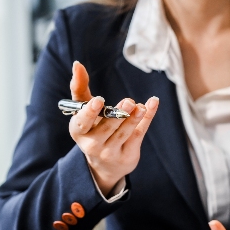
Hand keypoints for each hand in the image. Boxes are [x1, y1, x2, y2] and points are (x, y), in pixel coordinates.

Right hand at [68, 61, 158, 195]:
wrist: (105, 165)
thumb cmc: (92, 129)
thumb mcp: (83, 112)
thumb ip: (80, 89)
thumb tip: (77, 64)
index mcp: (79, 132)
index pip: (82, 123)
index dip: (90, 113)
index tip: (99, 100)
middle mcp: (92, 145)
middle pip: (106, 129)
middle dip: (117, 116)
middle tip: (128, 102)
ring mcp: (110, 152)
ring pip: (123, 134)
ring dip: (133, 119)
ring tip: (141, 106)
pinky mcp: (127, 156)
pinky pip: (138, 135)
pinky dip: (146, 119)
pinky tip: (152, 104)